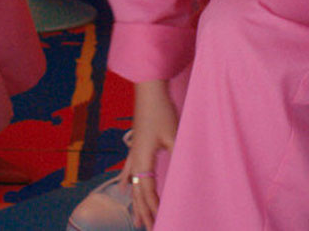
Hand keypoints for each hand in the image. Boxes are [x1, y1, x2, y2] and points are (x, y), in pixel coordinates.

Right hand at [121, 80, 177, 228]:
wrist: (149, 90)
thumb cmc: (162, 111)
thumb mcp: (174, 136)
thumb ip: (179, 157)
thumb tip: (186, 176)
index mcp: (143, 159)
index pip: (147, 191)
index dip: (153, 209)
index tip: (159, 223)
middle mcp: (135, 159)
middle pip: (137, 192)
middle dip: (142, 212)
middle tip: (146, 229)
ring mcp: (134, 153)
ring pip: (132, 185)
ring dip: (135, 203)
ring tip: (136, 220)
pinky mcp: (136, 146)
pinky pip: (129, 170)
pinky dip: (126, 182)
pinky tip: (122, 188)